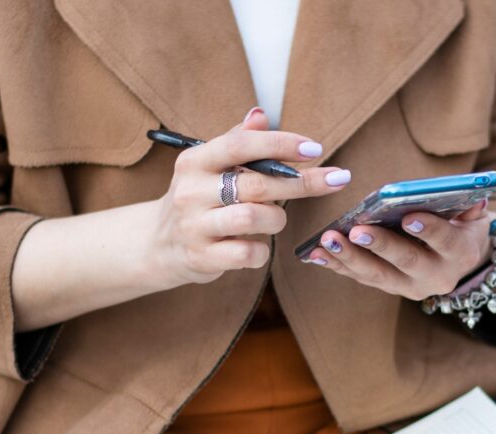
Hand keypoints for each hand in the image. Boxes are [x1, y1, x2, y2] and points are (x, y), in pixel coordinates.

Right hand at [149, 108, 351, 287]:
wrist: (158, 244)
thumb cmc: (197, 200)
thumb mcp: (208, 166)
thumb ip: (236, 142)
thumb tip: (260, 114)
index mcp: (195, 161)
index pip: (240, 145)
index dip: (280, 144)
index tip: (315, 148)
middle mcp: (191, 191)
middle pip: (256, 184)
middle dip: (302, 182)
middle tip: (336, 179)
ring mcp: (195, 226)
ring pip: (254, 218)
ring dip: (277, 219)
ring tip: (274, 220)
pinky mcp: (202, 257)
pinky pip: (249, 254)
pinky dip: (262, 251)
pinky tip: (257, 246)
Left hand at [304, 201, 492, 300]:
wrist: (461, 259)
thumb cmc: (463, 226)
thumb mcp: (474, 215)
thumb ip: (470, 204)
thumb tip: (466, 192)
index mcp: (459, 254)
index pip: (444, 242)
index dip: (428, 230)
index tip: (408, 218)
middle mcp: (436, 277)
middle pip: (406, 262)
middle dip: (379, 246)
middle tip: (356, 231)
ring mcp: (410, 286)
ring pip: (377, 276)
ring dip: (349, 258)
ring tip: (326, 241)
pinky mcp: (389, 287)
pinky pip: (360, 277)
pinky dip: (337, 265)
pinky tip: (315, 253)